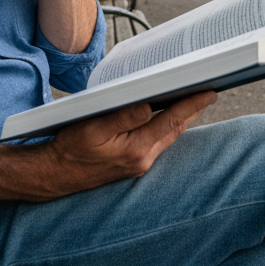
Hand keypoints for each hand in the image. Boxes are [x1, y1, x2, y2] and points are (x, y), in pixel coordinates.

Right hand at [44, 91, 217, 196]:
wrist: (55, 174)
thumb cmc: (70, 149)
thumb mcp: (93, 128)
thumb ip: (124, 117)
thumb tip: (149, 105)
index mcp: (136, 149)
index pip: (172, 122)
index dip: (192, 105)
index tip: (209, 92)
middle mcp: (143, 159)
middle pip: (176, 130)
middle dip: (192, 110)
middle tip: (208, 91)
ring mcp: (139, 163)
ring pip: (168, 137)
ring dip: (181, 118)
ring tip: (193, 99)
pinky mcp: (133, 164)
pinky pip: (157, 142)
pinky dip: (166, 127)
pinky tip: (167, 116)